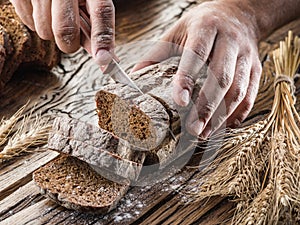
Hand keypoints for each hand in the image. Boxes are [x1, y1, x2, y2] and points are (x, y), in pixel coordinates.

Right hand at [10, 0, 114, 64]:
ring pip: (44, 31)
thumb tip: (103, 56)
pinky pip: (28, 23)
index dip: (102, 38)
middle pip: (66, 30)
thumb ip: (95, 27)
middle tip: (70, 40)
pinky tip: (43, 10)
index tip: (103, 60)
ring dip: (51, 32)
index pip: (101, 12)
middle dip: (70, 43)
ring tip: (55, 16)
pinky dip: (36, 23)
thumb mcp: (89, 1)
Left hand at [132, 1, 261, 137]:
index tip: (180, 102)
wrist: (241, 13)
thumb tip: (134, 77)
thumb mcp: (177, 32)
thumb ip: (156, 54)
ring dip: (222, 115)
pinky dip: (238, 113)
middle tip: (193, 129)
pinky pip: (251, 94)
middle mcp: (230, 40)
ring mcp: (247, 55)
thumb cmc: (203, 25)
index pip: (196, 54)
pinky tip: (224, 126)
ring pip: (238, 89)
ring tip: (205, 133)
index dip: (188, 79)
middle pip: (221, 76)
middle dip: (207, 106)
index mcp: (206, 27)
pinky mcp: (257, 68)